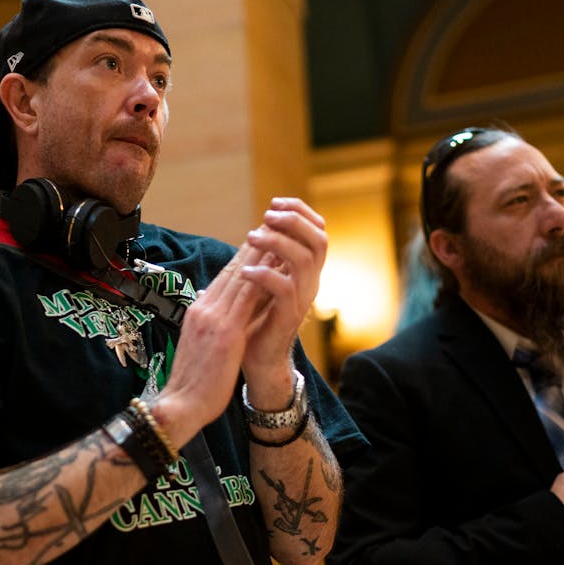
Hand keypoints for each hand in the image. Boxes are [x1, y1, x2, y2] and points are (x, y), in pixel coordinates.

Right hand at [150, 247, 267, 445]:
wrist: (180, 405)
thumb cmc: (189, 384)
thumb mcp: (195, 346)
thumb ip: (203, 323)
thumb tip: (204, 305)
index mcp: (198, 313)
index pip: (223, 279)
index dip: (241, 260)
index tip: (256, 243)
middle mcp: (204, 309)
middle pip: (232, 272)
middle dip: (252, 249)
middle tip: (271, 228)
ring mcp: (214, 318)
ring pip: (241, 278)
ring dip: (260, 256)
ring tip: (277, 236)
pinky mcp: (226, 331)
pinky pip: (247, 298)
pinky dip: (262, 278)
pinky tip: (276, 265)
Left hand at [238, 198, 326, 403]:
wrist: (256, 361)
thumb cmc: (256, 320)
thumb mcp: (261, 284)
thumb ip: (263, 260)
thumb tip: (254, 231)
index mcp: (306, 270)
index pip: (318, 230)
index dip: (300, 211)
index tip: (274, 203)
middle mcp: (310, 281)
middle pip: (319, 239)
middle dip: (294, 221)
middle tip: (267, 216)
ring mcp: (302, 299)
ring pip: (304, 260)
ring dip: (277, 243)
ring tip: (251, 237)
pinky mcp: (288, 317)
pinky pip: (284, 288)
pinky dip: (264, 275)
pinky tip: (244, 272)